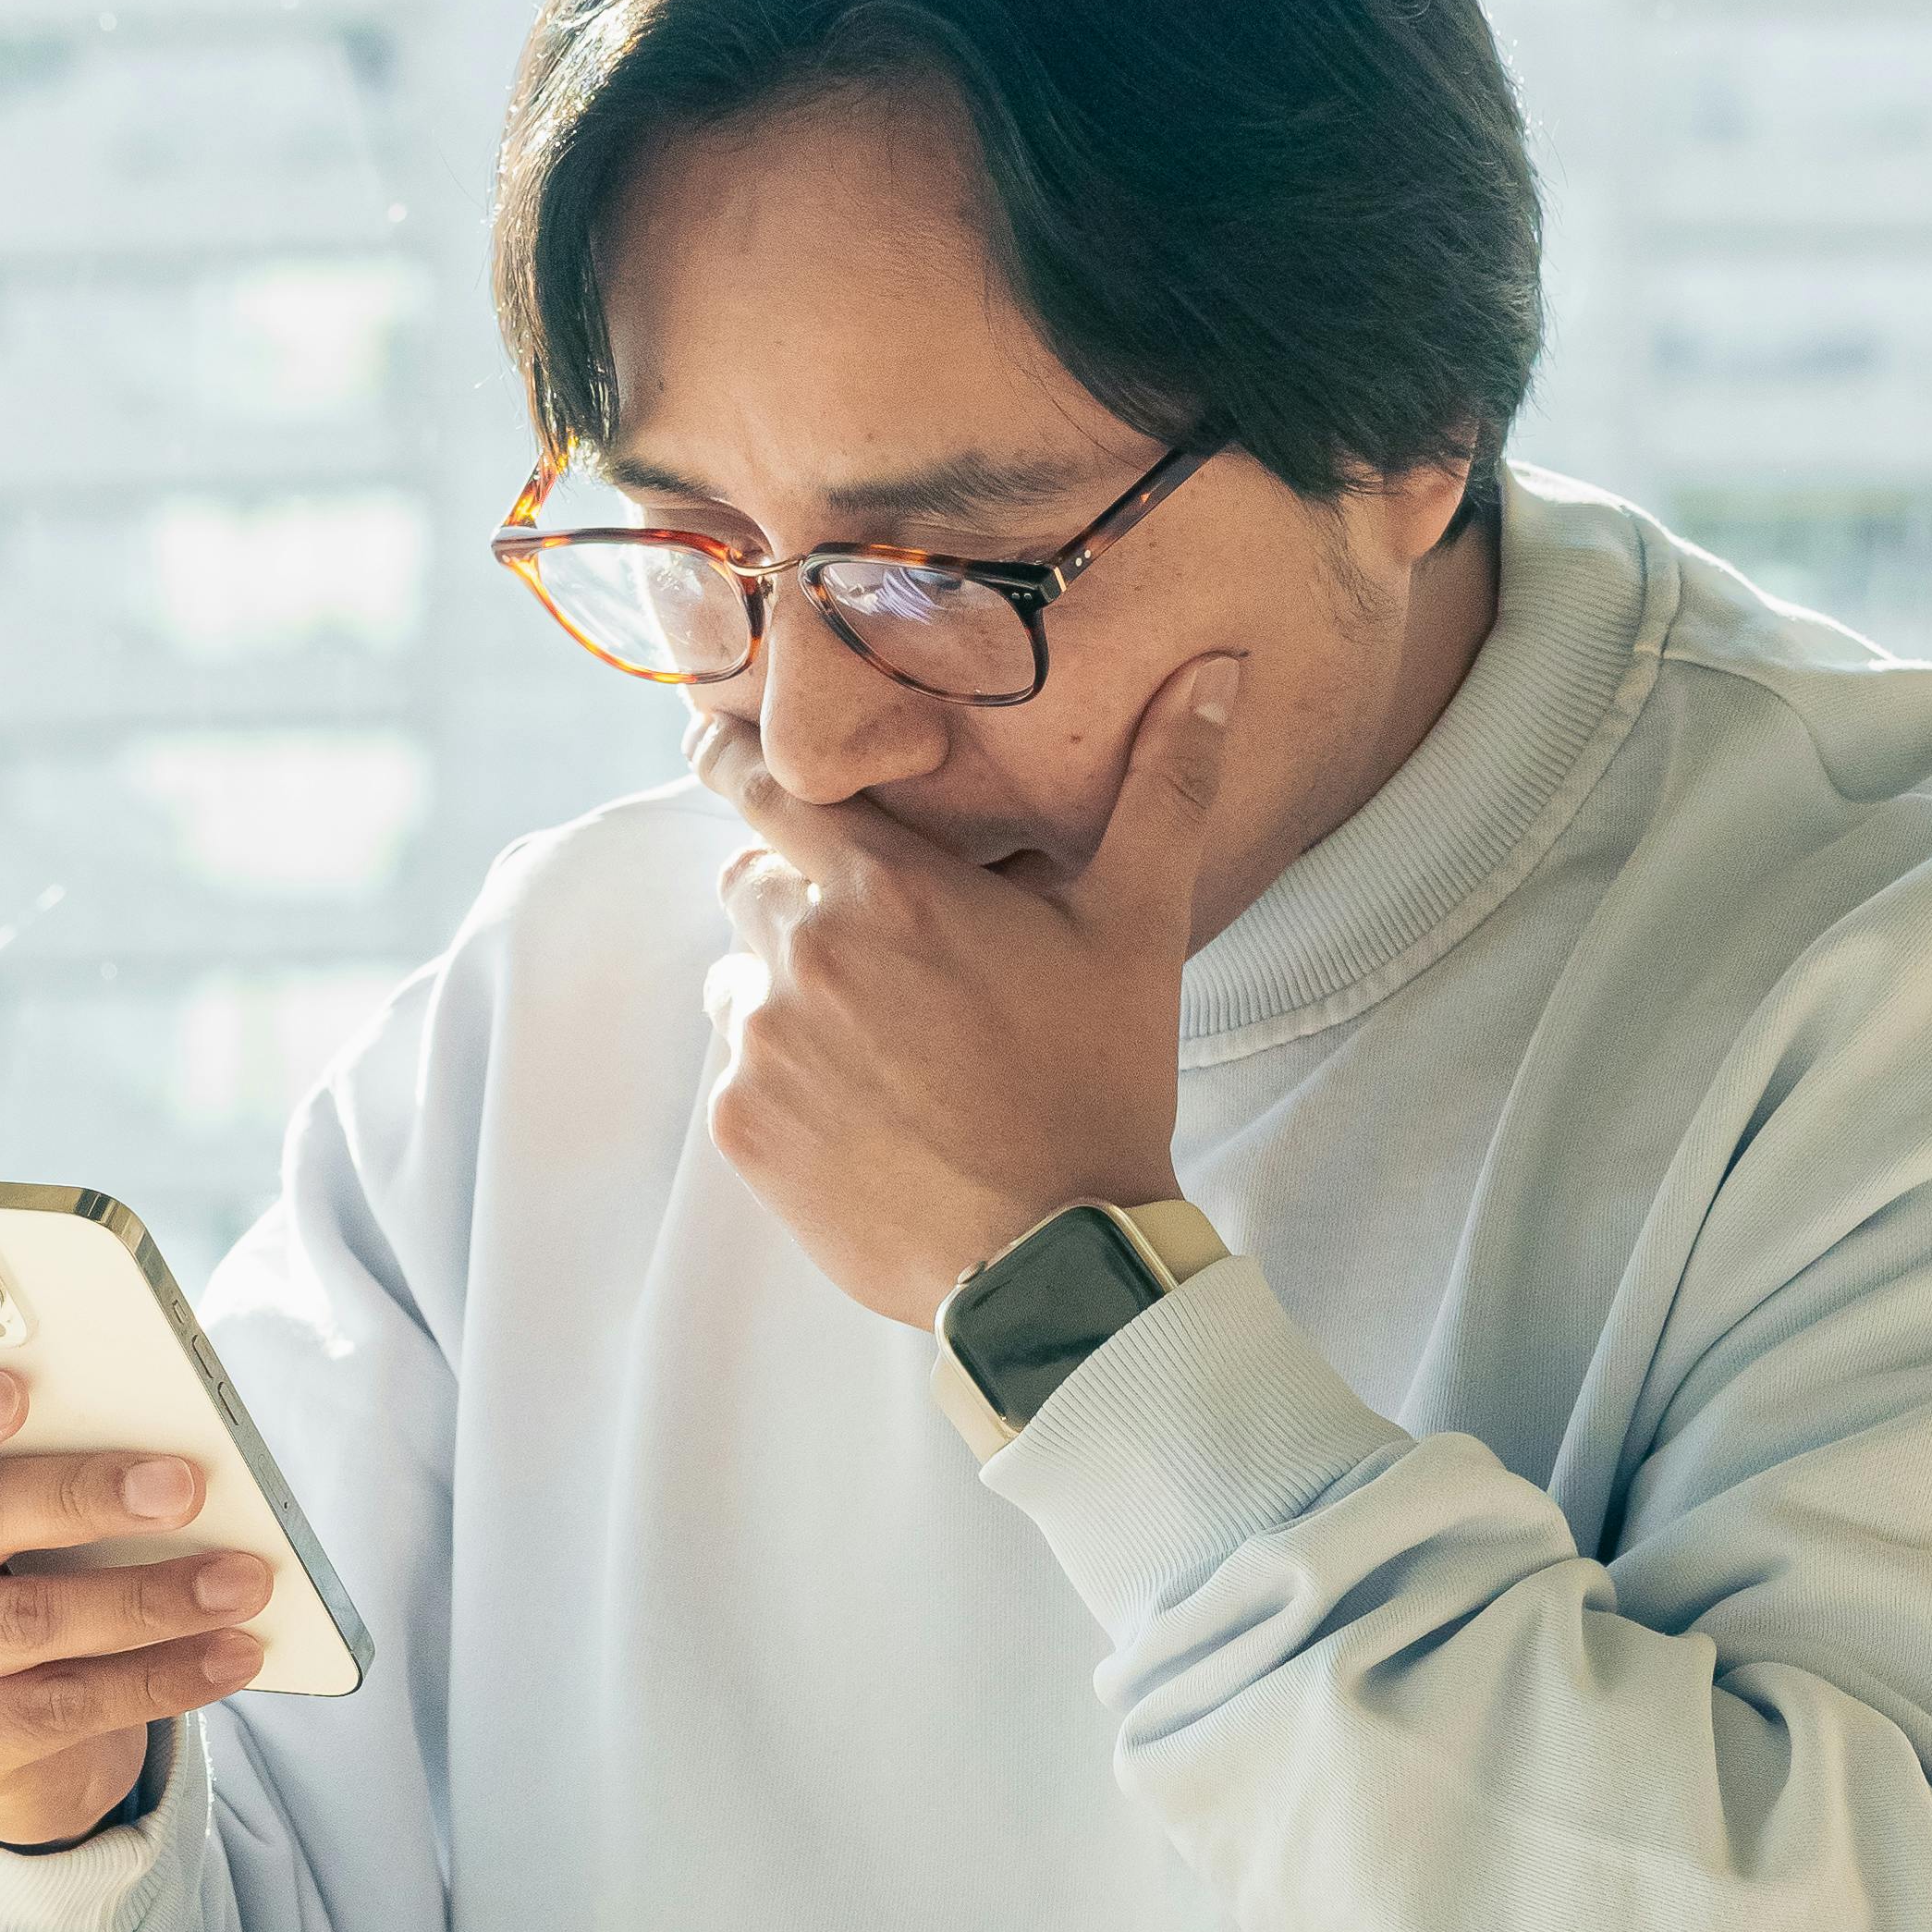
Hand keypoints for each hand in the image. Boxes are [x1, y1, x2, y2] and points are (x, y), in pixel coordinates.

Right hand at [0, 1367, 273, 1849]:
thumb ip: (32, 1459)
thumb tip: (157, 1447)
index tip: (18, 1390)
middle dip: (86, 1499)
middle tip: (185, 1486)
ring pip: (26, 1622)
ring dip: (151, 1599)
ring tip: (240, 1581)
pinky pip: (62, 1707)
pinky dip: (163, 1676)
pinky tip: (230, 1654)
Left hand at [692, 651, 1241, 1325]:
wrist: (1057, 1255)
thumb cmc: (1100, 1081)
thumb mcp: (1138, 929)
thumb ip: (1164, 791)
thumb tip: (1212, 676)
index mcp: (889, 887)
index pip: (761, 781)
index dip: (734, 756)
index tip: (718, 745)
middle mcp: (805, 953)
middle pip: (753, 882)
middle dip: (801, 896)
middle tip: (883, 949)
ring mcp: (763, 1045)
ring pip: (743, 979)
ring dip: (791, 990)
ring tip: (885, 1043)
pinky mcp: (742, 1128)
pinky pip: (738, 1069)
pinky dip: (785, 1078)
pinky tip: (867, 1108)